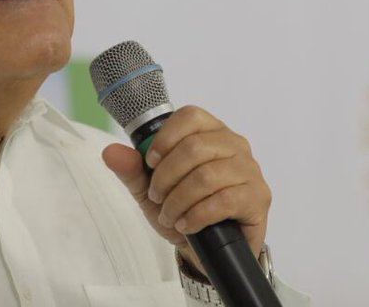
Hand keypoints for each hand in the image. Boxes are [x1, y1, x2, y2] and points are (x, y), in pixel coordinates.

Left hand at [101, 105, 271, 273]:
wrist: (209, 251)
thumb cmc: (186, 210)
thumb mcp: (152, 191)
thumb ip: (133, 170)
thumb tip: (110, 151)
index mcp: (212, 132)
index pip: (190, 116)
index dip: (165, 139)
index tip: (151, 163)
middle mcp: (235, 145)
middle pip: (195, 147)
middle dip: (166, 177)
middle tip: (157, 197)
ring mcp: (249, 170)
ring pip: (206, 176)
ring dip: (179, 201)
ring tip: (170, 216)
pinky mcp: (258, 197)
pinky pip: (224, 200)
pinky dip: (197, 216)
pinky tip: (187, 225)